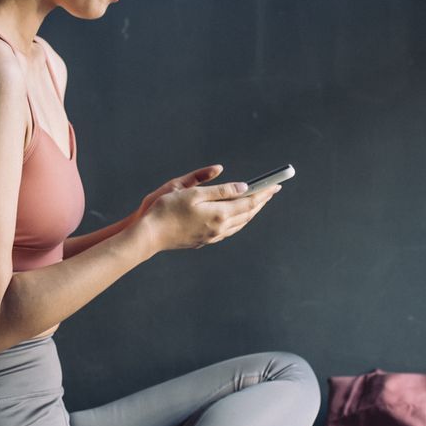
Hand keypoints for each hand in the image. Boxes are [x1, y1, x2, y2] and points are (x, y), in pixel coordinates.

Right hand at [142, 169, 280, 252]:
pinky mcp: (203, 241)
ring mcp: (211, 236)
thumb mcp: (193, 193)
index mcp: (219, 214)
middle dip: (261, 202)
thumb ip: (220, 190)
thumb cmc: (166, 209)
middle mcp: (219, 228)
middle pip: (247, 214)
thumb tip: (243, 188)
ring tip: (258, 203)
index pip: (249, 202)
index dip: (264, 193)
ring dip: (251, 213)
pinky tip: (237, 218)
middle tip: (271, 191)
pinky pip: (229, 231)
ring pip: (239, 224)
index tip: (276, 184)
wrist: (149, 234)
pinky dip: (238, 221)